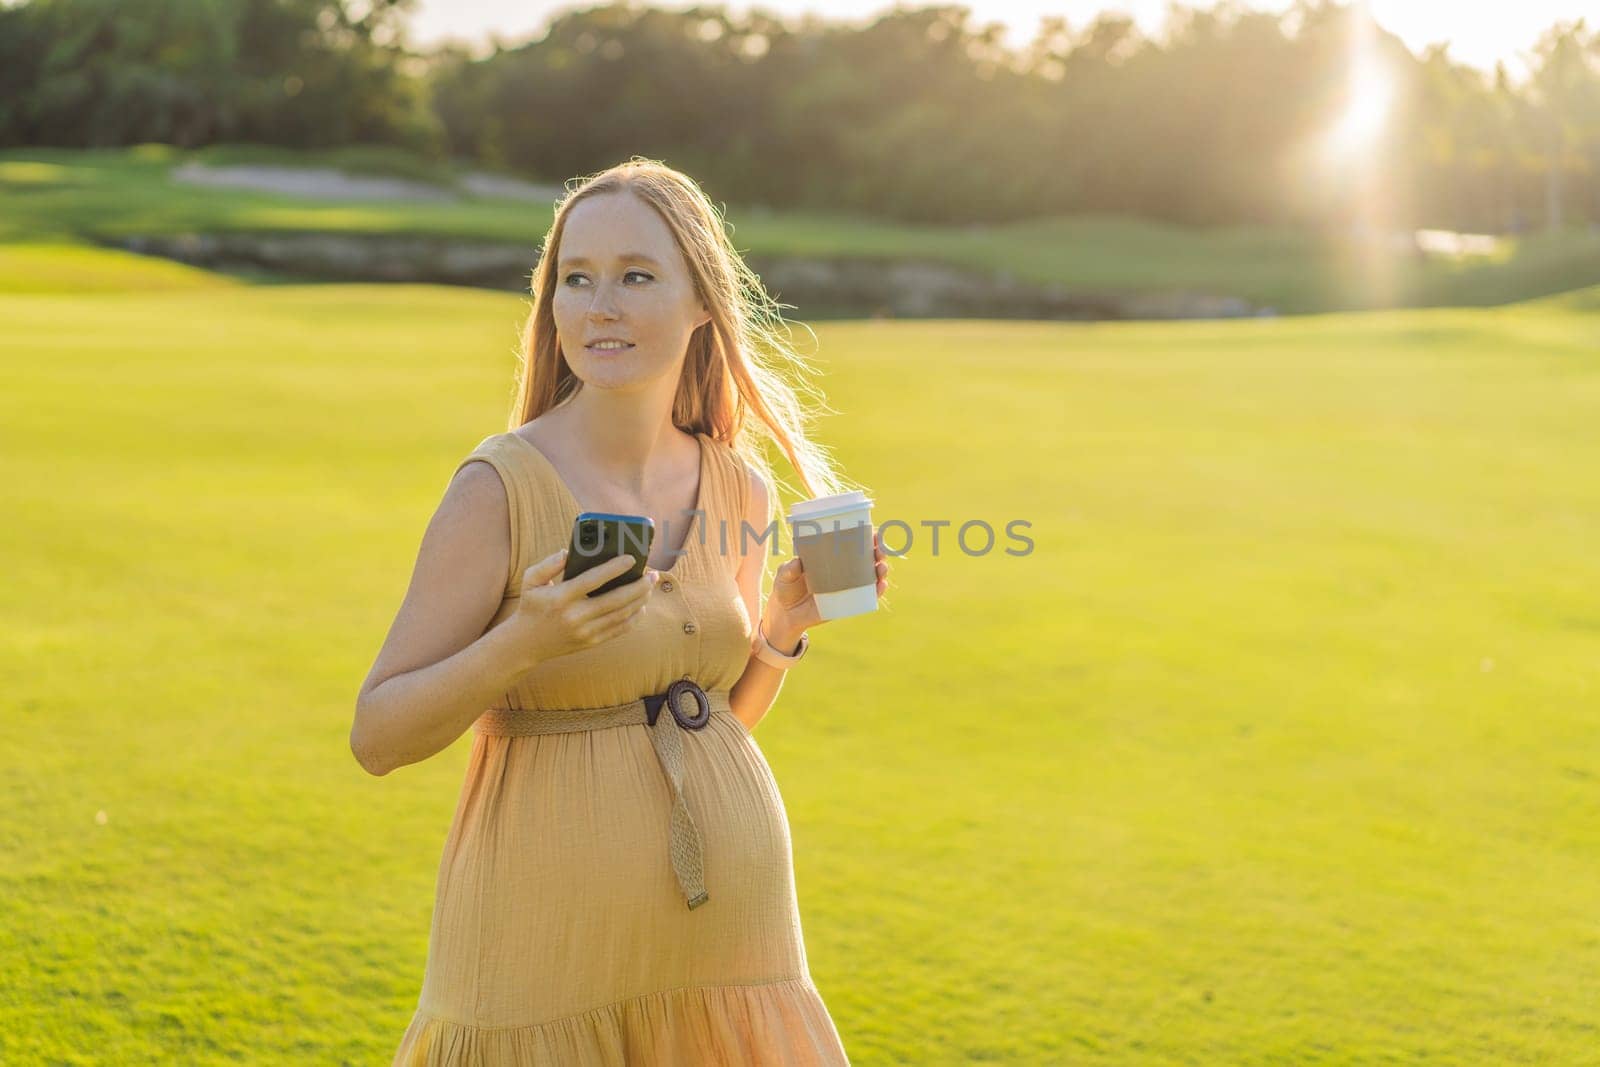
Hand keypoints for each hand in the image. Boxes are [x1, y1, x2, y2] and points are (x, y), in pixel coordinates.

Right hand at [508, 549, 657, 668]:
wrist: (525, 644)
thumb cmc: (531, 605)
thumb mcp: (530, 581)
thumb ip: (547, 564)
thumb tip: (567, 552)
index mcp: (561, 597)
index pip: (593, 580)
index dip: (614, 568)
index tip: (631, 559)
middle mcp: (575, 616)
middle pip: (615, 600)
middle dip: (638, 586)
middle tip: (651, 574)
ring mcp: (585, 632)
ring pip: (621, 615)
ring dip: (640, 600)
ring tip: (650, 586)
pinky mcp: (591, 642)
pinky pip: (619, 630)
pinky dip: (634, 618)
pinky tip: (641, 606)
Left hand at [763, 525, 890, 648]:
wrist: (786, 615)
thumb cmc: (786, 588)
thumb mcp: (784, 575)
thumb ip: (788, 569)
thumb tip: (797, 562)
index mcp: (830, 558)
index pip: (852, 544)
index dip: (866, 537)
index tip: (873, 532)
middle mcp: (843, 571)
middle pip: (867, 558)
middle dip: (878, 552)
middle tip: (879, 550)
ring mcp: (846, 587)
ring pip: (871, 576)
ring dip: (881, 570)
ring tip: (881, 567)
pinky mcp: (847, 602)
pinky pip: (866, 596)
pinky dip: (876, 591)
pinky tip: (880, 586)